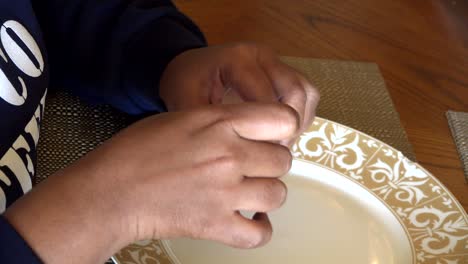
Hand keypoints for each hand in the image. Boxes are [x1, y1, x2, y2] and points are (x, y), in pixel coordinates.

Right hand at [4, 103, 298, 262]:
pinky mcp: (215, 225)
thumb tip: (253, 130)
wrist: (110, 192)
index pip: (282, 119)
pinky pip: (260, 233)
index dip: (282, 127)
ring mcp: (224, 193)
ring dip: (268, 193)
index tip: (274, 135)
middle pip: (283, 160)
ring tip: (251, 191)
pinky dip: (260, 228)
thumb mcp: (182, 117)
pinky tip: (251, 218)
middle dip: (271, 162)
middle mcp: (228, 156)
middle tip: (254, 166)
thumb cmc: (137, 151)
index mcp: (219, 123)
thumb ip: (222, 120)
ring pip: (278, 194)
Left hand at [160, 43, 319, 143]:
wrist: (189, 68)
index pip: (267, 98)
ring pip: (306, 92)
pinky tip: (282, 134)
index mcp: (237, 59)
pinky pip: (306, 94)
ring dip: (299, 122)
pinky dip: (300, 116)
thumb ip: (205, 125)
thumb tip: (230, 157)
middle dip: (288, 128)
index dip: (267, 131)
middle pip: (296, 91)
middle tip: (272, 154)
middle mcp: (262, 55)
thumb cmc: (186, 84)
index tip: (257, 156)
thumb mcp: (185, 102)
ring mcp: (276, 61)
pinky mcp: (283, 71)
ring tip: (279, 145)